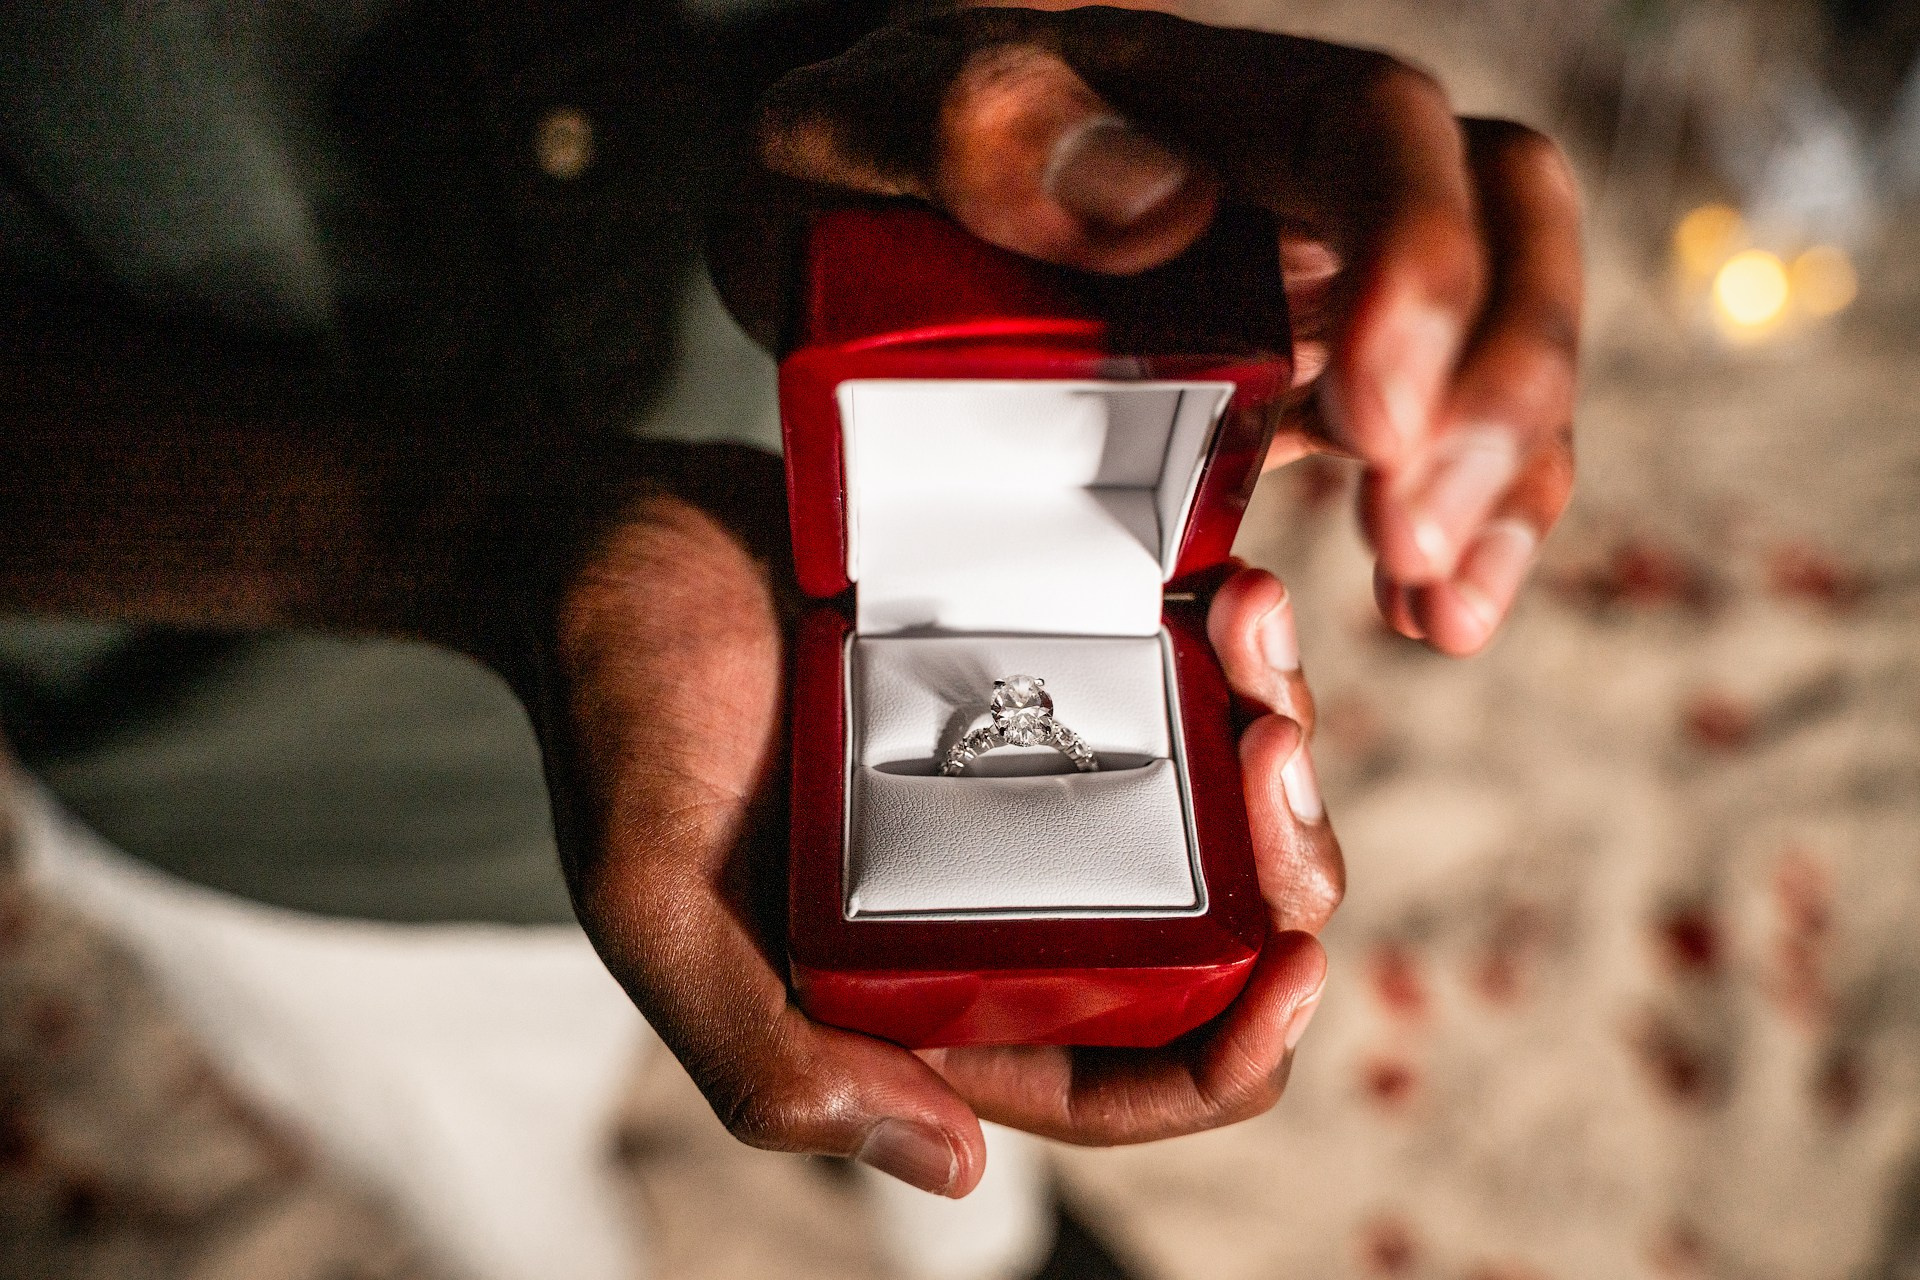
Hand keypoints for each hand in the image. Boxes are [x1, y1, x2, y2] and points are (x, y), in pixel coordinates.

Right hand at [528, 451, 1337, 1195]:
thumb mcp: (655, 903)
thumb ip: (765, 1054)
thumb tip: (953, 1174)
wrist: (603, 537)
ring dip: (1269, 737)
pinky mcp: (1039, 664)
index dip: (1229, 1061)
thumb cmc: (615, 716)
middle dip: (1279, 871)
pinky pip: (1176, 682)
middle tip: (1274, 749)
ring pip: (1214, 809)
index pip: (1113, 1081)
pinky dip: (1223, 649)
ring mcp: (1027, 777)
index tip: (1300, 970)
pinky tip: (1223, 586)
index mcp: (922, 988)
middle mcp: (996, 896)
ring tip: (1247, 626)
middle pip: (1206, 942)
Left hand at [716, 3, 1581, 655]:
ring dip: (1503, 480)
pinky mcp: (1313, 385)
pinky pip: (1439, 437)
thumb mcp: (858, 130)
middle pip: (1502, 224)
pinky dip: (1464, 528)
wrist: (855, 222)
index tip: (1371, 415)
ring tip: (1441, 608)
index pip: (1378, 129)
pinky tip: (1428, 613)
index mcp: (1204, 97)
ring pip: (1496, 339)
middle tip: (1410, 538)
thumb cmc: (867, 167)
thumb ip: (972, 133)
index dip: (1418, 260)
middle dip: (1494, 388)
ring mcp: (1320, 284)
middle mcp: (1296, 181)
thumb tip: (1156, 205)